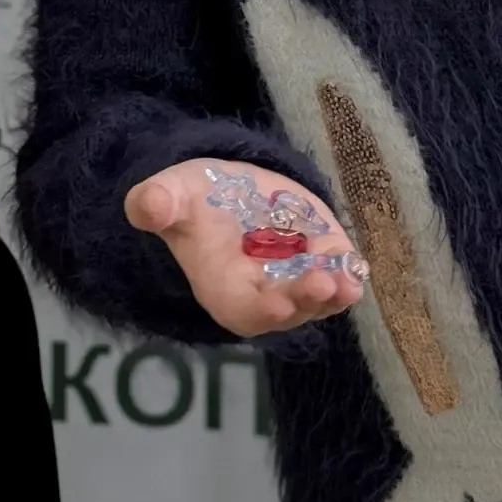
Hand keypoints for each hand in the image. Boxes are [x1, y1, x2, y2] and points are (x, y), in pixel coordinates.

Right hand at [125, 157, 366, 337]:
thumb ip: (158, 203)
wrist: (229, 192)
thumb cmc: (195, 200)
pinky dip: (349, 275)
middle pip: (286, 309)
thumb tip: (145, 205)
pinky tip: (356, 266)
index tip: (276, 305)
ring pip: (318, 299)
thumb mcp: (173, 193)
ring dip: (334, 292)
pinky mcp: (320, 261)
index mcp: (222, 287)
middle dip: (304, 298)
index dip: (260, 309)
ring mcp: (295, 281)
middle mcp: (262, 294)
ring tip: (346, 279)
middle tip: (323, 283)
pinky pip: (337, 278)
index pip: (242, 310)